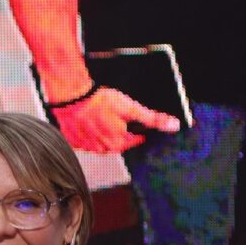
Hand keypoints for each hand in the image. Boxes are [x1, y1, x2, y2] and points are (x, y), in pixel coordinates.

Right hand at [48, 87, 179, 153]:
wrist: (72, 96)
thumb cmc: (99, 101)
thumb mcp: (131, 107)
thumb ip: (152, 119)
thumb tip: (173, 126)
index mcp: (117, 142)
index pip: (133, 141)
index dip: (136, 132)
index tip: (135, 124)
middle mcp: (101, 148)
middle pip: (116, 144)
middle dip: (119, 134)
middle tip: (116, 119)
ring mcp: (86, 145)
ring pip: (100, 145)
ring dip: (104, 136)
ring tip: (102, 120)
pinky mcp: (73, 140)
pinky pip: (84, 142)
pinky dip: (88, 135)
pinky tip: (88, 123)